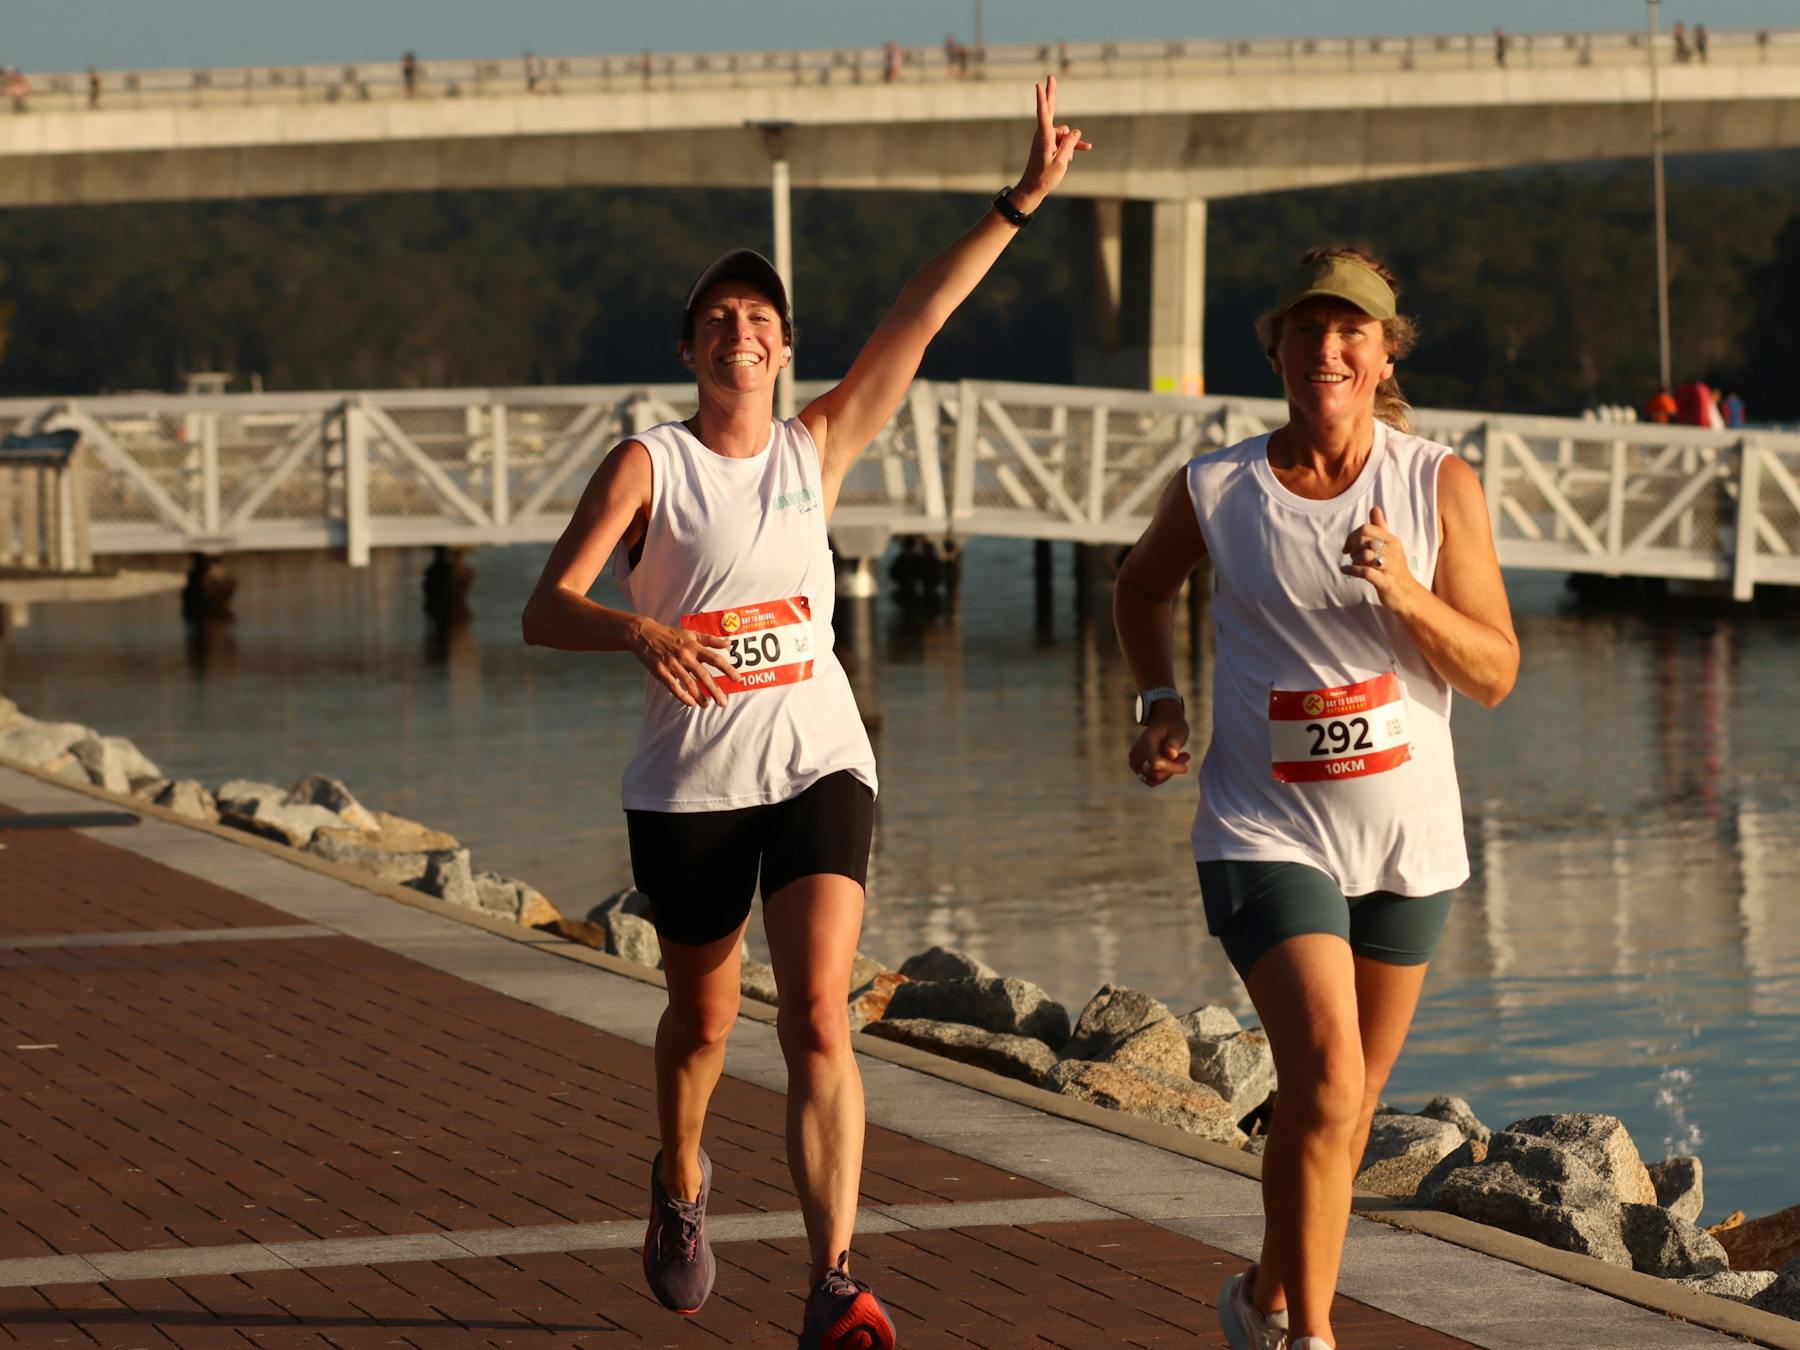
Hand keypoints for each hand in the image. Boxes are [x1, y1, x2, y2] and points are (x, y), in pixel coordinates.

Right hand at [631, 619, 731, 707]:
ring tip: (706, 705)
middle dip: (715, 690)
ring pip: (689, 683)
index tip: (737, 680)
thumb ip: (711, 640)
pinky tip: (690, 704)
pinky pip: (673, 686)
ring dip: (699, 696)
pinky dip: (682, 696)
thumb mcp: (691, 634)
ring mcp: (673, 664)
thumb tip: (729, 644)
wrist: (645, 634)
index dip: (727, 669)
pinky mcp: (661, 671)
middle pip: (704, 675)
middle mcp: (685, 656)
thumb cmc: (671, 635)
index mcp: (694, 647)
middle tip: (723, 703)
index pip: (715, 659)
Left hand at [1013, 75, 1090, 208]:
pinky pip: (1064, 141)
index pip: (1044, 114)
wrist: (1033, 189)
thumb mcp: (1061, 162)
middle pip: (1050, 110)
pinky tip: (1085, 149)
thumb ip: (1069, 145)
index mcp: (1045, 138)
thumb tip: (1076, 131)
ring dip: (1071, 144)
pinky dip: (1072, 146)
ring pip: (1064, 133)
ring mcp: (1047, 139)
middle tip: (1051, 76)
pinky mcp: (1050, 144)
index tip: (1039, 85)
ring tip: (1068, 160)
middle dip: (1052, 93)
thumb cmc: (1045, 177)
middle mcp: (1044, 134)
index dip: (1042, 99)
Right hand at [1128, 712, 1191, 788]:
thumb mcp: (1179, 730)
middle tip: (1184, 756)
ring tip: (1179, 759)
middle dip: (1172, 769)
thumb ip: (1174, 742)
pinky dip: (1163, 774)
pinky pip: (1151, 779)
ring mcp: (1135, 761)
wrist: (1163, 721)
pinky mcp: (1137, 767)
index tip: (1186, 766)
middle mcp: (1137, 753)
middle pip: (1155, 774)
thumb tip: (1171, 754)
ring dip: (1168, 773)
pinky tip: (1171, 763)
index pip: (1156, 763)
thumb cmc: (1172, 726)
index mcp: (1147, 742)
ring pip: (1153, 779)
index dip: (1171, 768)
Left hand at [1341, 506, 1422, 608]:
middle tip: (1351, 556)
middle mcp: (1393, 551)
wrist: (1409, 595)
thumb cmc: (1395, 569)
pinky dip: (1351, 570)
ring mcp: (1390, 567)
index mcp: (1393, 541)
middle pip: (1363, 540)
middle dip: (1352, 547)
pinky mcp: (1385, 582)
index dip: (1352, 535)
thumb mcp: (1390, 546)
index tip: (1348, 546)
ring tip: (1353, 564)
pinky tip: (1345, 570)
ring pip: (1364, 555)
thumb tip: (1374, 508)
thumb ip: (1380, 527)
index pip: (1367, 528)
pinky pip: (1364, 572)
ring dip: (1353, 560)